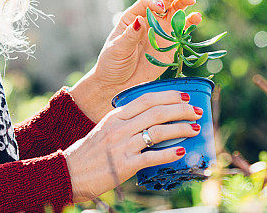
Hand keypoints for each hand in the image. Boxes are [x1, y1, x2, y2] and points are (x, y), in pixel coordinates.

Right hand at [63, 90, 201, 202]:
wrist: (69, 172)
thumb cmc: (89, 152)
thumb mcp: (105, 129)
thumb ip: (125, 121)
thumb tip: (152, 118)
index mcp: (115, 116)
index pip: (146, 98)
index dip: (168, 95)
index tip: (185, 95)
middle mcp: (120, 127)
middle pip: (156, 112)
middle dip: (181, 110)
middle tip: (196, 111)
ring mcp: (122, 146)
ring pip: (157, 132)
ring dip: (180, 129)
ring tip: (195, 129)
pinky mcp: (124, 165)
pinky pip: (151, 157)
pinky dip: (168, 153)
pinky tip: (181, 151)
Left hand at [69, 0, 201, 122]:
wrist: (119, 84)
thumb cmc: (112, 64)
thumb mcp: (117, 49)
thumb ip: (129, 35)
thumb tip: (140, 21)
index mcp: (133, 17)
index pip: (146, 2)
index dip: (154, 2)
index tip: (160, 8)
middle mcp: (149, 20)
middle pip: (163, 0)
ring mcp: (161, 31)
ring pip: (175, 11)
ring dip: (184, 2)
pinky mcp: (171, 44)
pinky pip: (183, 30)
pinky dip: (190, 22)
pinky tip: (197, 17)